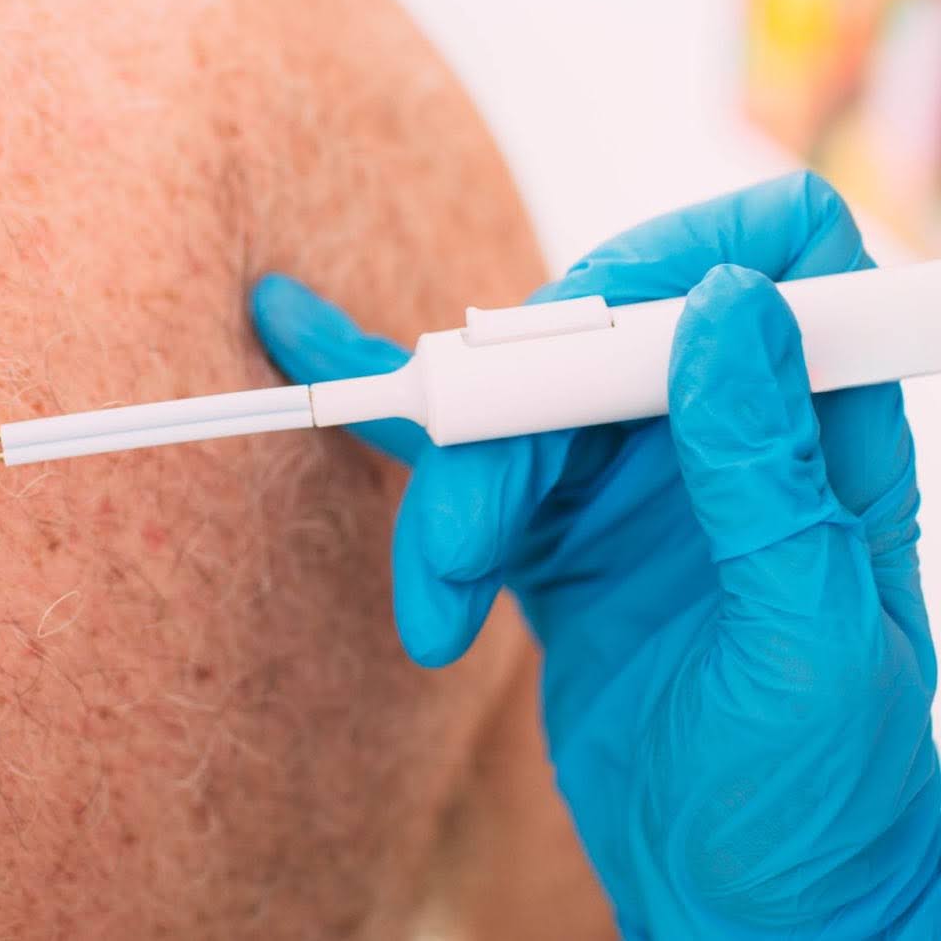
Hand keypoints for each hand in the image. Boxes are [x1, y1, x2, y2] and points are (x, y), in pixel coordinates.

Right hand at [251, 173, 940, 936]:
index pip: (773, 256)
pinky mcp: (557, 537)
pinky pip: (469, 461)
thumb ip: (767, 470)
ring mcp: (633, 484)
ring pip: (511, 410)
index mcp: (819, 436)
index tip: (580, 340)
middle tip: (461, 544)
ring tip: (431, 613)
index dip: (677, 255)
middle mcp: (721, 436)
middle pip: (593, 338)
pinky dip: (392, 427)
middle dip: (506, 424)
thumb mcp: (805, 639)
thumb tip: (725, 301)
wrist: (746, 905)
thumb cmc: (818, 795)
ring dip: (449, 500)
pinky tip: (310, 345)